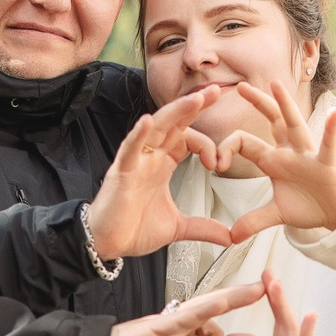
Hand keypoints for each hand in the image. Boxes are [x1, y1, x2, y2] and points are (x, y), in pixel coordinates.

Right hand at [83, 91, 230, 259]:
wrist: (106, 243)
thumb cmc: (132, 229)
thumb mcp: (177, 227)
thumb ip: (203, 227)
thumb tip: (229, 237)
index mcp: (162, 164)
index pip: (187, 138)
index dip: (207, 145)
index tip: (219, 163)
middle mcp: (149, 158)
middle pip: (173, 123)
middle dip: (194, 106)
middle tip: (214, 91)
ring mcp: (135, 162)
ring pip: (155, 128)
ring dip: (175, 112)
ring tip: (194, 99)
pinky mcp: (121, 172)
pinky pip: (129, 148)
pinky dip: (137, 134)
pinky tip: (146, 122)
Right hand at [99, 280, 266, 335]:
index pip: (202, 330)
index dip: (222, 331)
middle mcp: (166, 332)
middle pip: (209, 312)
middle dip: (236, 301)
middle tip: (263, 292)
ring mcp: (160, 328)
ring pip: (202, 308)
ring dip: (230, 299)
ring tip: (256, 290)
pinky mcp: (151, 329)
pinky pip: (184, 316)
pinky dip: (206, 309)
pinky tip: (226, 303)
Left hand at [214, 82, 335, 234]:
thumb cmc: (309, 204)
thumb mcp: (277, 214)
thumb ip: (254, 221)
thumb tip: (232, 237)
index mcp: (273, 160)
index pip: (244, 144)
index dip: (227, 149)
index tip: (215, 163)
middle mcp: (289, 151)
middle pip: (271, 121)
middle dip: (257, 103)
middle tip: (239, 86)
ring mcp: (308, 156)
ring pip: (295, 126)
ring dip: (286, 105)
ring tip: (277, 85)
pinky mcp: (326, 166)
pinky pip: (328, 147)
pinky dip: (331, 132)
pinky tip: (334, 115)